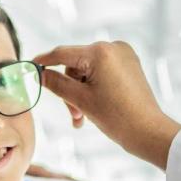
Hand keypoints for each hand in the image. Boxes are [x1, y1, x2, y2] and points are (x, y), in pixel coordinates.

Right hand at [34, 41, 180, 169]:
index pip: (62, 53)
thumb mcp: (80, 100)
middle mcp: (113, 47)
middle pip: (75, 65)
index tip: (31, 66)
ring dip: (80, 93)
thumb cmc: (117, 117)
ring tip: (83, 118)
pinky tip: (94, 108)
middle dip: (69, 90)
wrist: (149, 132)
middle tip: (73, 115)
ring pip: (87, 71)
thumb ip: (56, 84)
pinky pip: (101, 72)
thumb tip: (40, 74)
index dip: (44, 61)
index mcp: (100, 52)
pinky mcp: (129, 65)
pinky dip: (93, 88)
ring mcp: (123, 55)